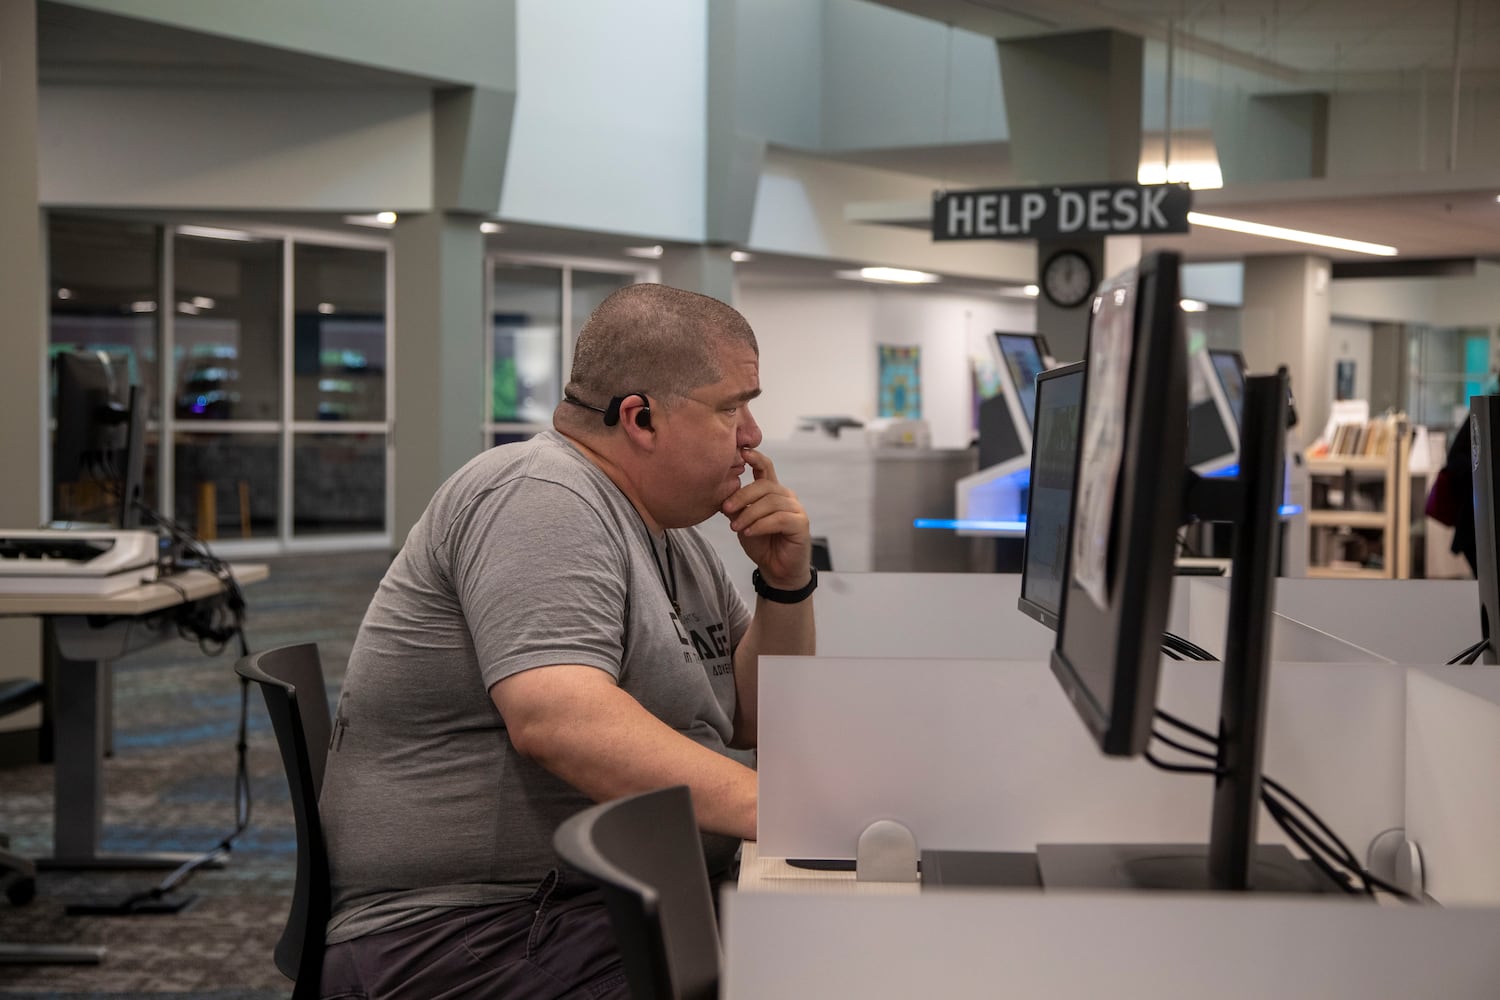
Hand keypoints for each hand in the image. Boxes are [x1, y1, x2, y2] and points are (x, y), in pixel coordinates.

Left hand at [721, 447, 811, 588]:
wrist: (776, 569)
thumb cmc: (761, 543)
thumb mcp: (742, 522)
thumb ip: (736, 507)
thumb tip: (723, 494)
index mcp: (772, 492)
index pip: (766, 468)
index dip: (755, 457)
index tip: (742, 452)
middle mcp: (786, 496)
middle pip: (764, 485)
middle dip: (742, 495)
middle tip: (726, 508)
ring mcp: (796, 509)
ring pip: (770, 502)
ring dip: (749, 514)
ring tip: (735, 527)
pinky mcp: (801, 524)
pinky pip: (779, 518)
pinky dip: (760, 525)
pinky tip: (749, 532)